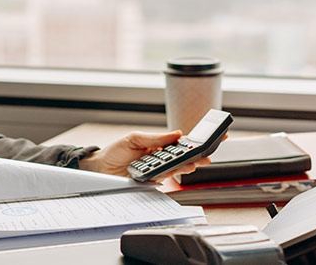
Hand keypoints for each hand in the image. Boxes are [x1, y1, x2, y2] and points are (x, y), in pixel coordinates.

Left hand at [78, 130, 213, 179]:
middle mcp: (161, 158)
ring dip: (190, 165)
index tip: (214, 135)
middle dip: (198, 155)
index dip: (198, 140)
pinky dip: (175, 173)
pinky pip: (167, 177)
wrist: (101, 167)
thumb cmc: (115, 151)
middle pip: (185, 157)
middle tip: (208, 153)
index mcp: (159, 145)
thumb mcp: (134, 138)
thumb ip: (155, 138)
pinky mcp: (153, 180)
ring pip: (179, 168)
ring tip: (197, 161)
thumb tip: (176, 134)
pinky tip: (181, 168)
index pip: (181, 142)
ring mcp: (159, 170)